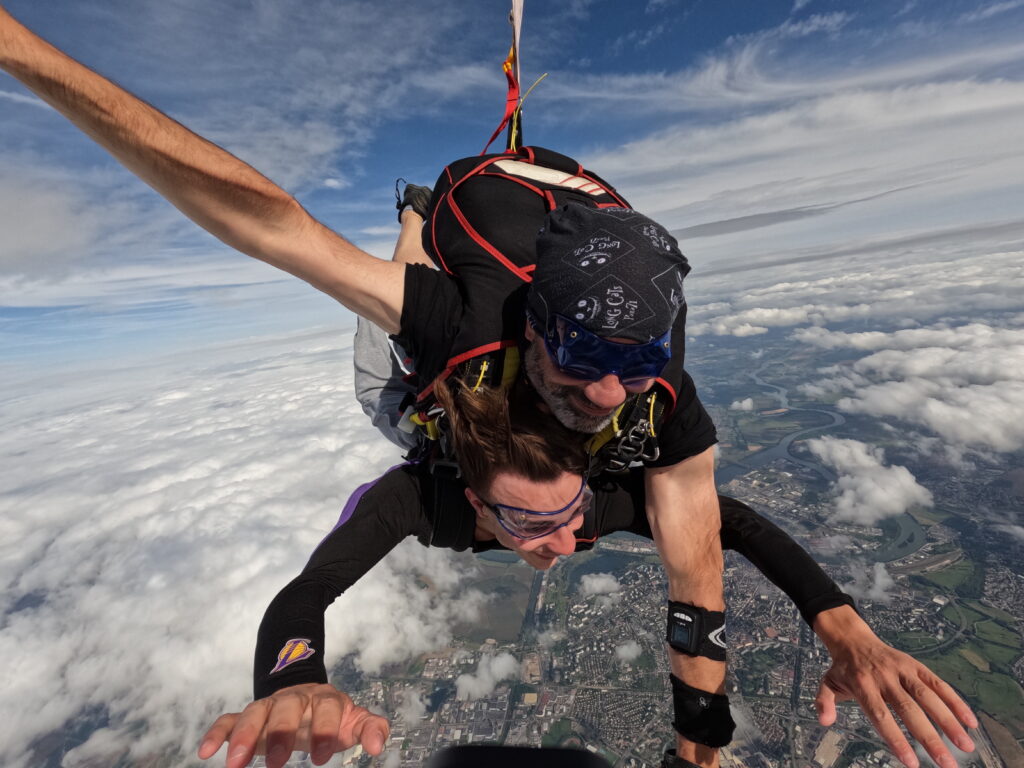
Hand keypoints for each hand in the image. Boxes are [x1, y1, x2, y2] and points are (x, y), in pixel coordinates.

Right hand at [198, 683, 389, 767]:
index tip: (321, 758)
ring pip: (254, 712)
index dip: (324, 730)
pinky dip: (217, 732)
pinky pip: (229, 718)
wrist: (309, 697)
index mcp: (325, 699)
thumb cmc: (333, 717)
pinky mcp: (250, 716)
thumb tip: (379, 747)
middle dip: (280, 732)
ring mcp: (270, 705)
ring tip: (234, 764)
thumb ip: (371, 729)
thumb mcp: (354, 720)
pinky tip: (206, 750)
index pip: (327, 708)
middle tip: (276, 763)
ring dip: (243, 736)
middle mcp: (295, 698)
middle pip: (285, 707)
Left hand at [814, 607, 976, 767]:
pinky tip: (970, 722)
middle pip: (910, 710)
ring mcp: (902, 670)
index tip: (913, 763)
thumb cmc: (843, 670)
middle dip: (930, 739)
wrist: (853, 639)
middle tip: (947, 764)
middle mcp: (885, 677)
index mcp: (862, 685)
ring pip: (928, 697)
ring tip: (966, 746)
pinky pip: (938, 683)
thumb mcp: (827, 683)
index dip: (897, 739)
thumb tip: (824, 721)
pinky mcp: (916, 665)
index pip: (881, 716)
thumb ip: (824, 702)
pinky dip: (955, 701)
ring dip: (949, 722)